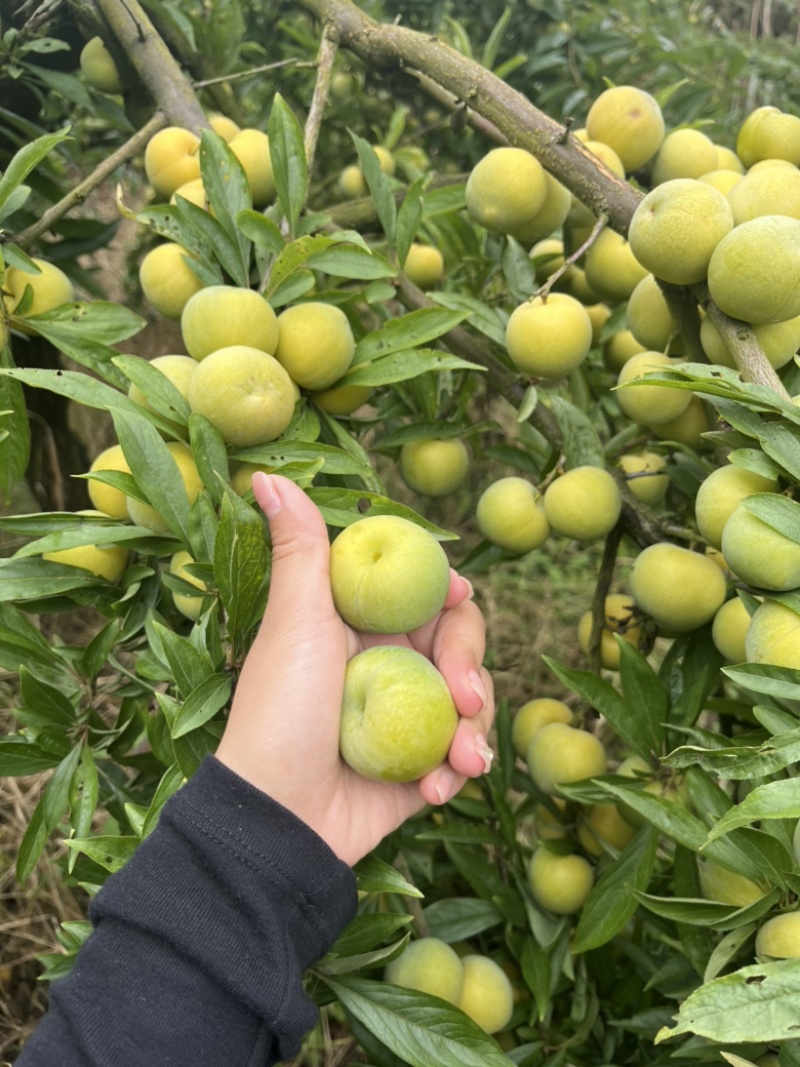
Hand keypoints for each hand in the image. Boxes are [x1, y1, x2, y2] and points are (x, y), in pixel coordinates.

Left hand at [215, 473, 493, 865]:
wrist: (278, 821)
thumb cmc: (279, 712)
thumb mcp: (294, 624)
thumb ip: (300, 550)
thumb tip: (265, 474)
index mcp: (359, 624)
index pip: (421, 590)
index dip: (446, 590)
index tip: (455, 599)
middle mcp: (387, 663)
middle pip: (459, 641)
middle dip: (471, 665)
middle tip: (464, 696)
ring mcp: (405, 715)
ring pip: (472, 699)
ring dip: (475, 727)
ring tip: (462, 760)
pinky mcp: (418, 764)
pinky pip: (462, 753)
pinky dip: (457, 769)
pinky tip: (435, 789)